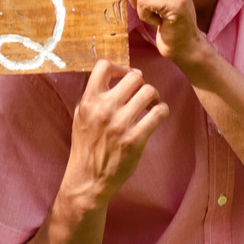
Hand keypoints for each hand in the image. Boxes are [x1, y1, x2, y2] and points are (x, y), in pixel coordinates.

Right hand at [64, 59, 168, 206]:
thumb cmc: (85, 145)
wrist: (88, 178)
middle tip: (142, 92)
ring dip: (154, 95)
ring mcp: (121, 124)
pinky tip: (158, 114)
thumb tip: (112, 74)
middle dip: (141, 82)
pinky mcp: (136, 139)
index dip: (118, 67)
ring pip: (149, 92)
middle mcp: (104, 109)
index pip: (103, 66)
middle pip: (134, 77)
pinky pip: (159, 113)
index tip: (124, 76)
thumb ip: (92, 95)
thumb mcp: (80, 115)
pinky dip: (162, 110)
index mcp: (89, 101)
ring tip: (151, 103)